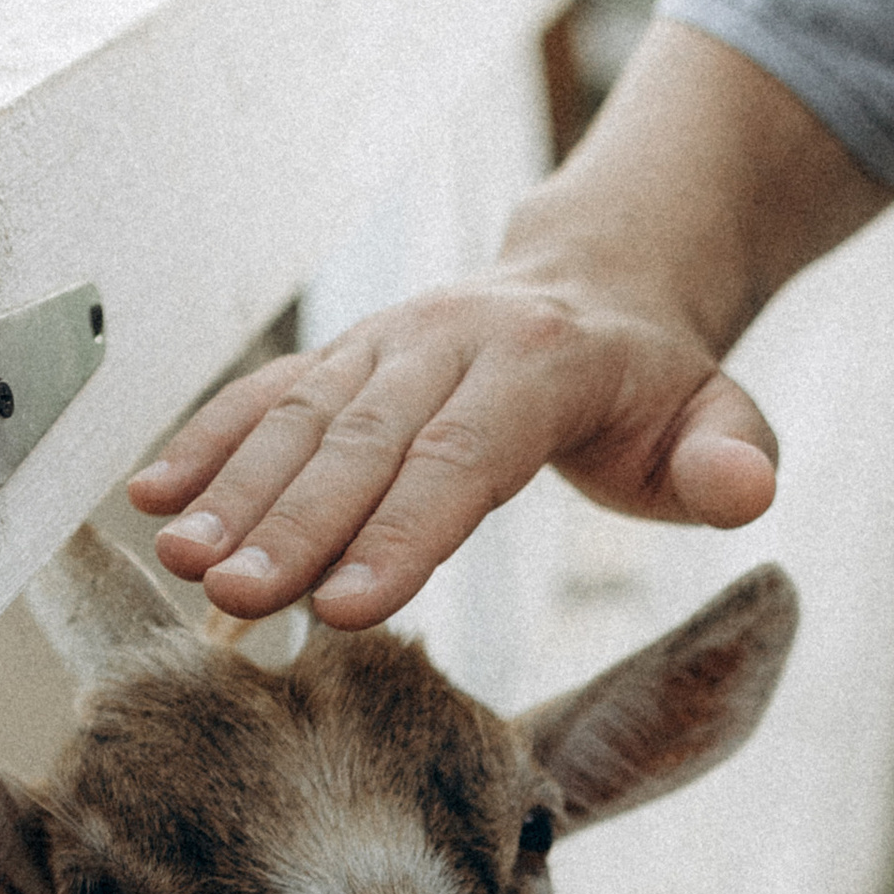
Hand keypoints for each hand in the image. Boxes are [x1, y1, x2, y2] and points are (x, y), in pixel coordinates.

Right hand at [128, 279, 777, 629]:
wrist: (600, 285)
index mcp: (543, 363)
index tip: (349, 608)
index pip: (465, 459)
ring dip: (233, 490)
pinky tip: (149, 497)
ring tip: (181, 562)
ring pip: (300, 418)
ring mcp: (384, 344)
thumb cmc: (658, 387)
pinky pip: (266, 395)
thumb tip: (744, 488)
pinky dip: (206, 441)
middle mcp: (448, 341)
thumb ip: (732, 456)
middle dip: (293, 524)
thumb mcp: (723, 416)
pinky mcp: (343, 358)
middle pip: (363, 443)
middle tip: (234, 598)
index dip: (405, 533)